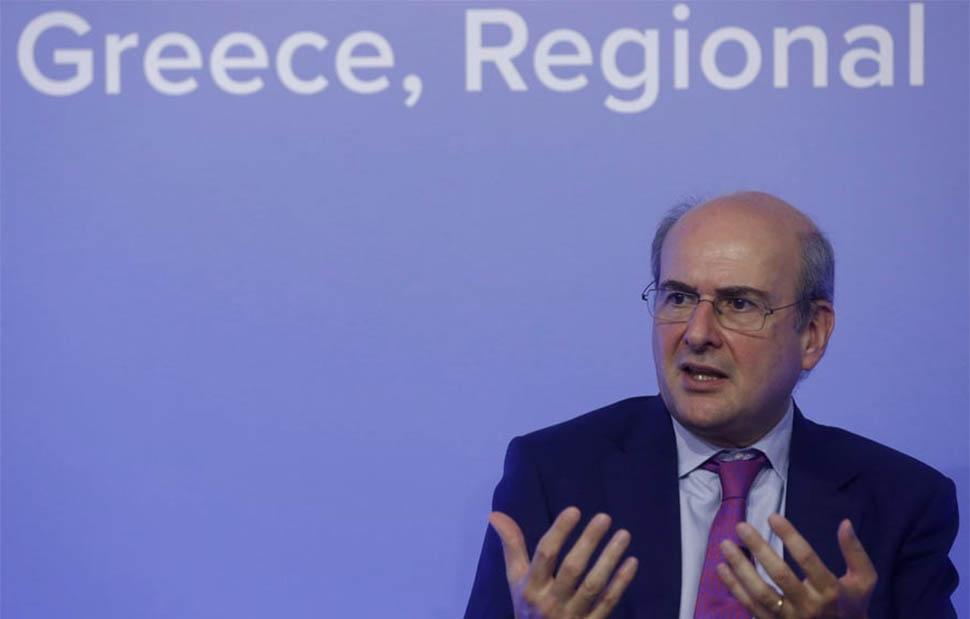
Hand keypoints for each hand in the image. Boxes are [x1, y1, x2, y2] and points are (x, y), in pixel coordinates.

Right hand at [488, 507, 638, 618]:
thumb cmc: (528, 607)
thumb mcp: (515, 579)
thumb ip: (512, 546)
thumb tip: (495, 514)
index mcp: (530, 587)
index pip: (545, 555)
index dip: (559, 532)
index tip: (574, 510)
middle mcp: (550, 601)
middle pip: (572, 569)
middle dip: (588, 542)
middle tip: (604, 517)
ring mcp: (572, 615)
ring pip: (594, 585)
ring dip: (609, 558)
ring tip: (624, 534)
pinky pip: (608, 602)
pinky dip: (621, 582)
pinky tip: (631, 561)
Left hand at [716, 514, 876, 618]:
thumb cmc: (851, 603)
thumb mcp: (863, 580)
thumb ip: (855, 552)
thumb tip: (845, 523)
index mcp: (830, 591)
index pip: (808, 560)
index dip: (790, 536)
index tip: (772, 516)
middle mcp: (809, 605)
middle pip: (780, 575)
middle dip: (759, 549)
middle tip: (741, 526)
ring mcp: (790, 618)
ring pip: (761, 593)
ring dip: (740, 568)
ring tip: (725, 545)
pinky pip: (751, 606)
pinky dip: (734, 588)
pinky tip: (722, 569)